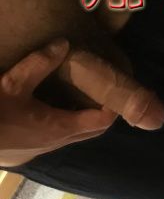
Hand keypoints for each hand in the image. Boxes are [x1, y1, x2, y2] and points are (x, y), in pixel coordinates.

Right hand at [0, 39, 163, 166]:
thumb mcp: (12, 82)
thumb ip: (39, 63)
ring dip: (78, 119)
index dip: (113, 107)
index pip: (101, 121)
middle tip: (101, 91)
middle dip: (100, 112)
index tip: (116, 90)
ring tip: (76, 96)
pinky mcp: (25, 154)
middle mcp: (55, 143)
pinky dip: (59, 125)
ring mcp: (39, 152)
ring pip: (71, 137)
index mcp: (59, 128)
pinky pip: (52, 140)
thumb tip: (63, 44)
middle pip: (91, 131)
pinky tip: (46, 110)